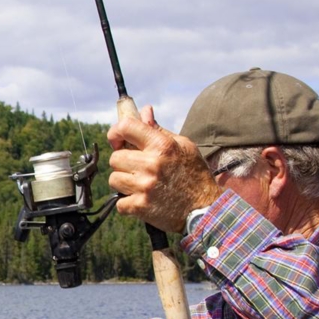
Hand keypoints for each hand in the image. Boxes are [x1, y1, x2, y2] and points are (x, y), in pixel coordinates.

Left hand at [106, 105, 220, 232]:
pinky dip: (127, 204)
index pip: (125, 127)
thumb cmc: (194, 174)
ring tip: (140, 185)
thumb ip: (159, 130)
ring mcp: (144, 187)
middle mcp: (151, 164)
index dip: (116, 132)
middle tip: (137, 169)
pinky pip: (119, 202)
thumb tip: (144, 111)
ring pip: (114, 179)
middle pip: (115, 157)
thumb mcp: (183, 146)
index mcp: (162, 145)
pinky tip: (142, 200)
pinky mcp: (140, 207)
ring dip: (124, 183)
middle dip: (123, 163)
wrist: (205, 208)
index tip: (117, 140)